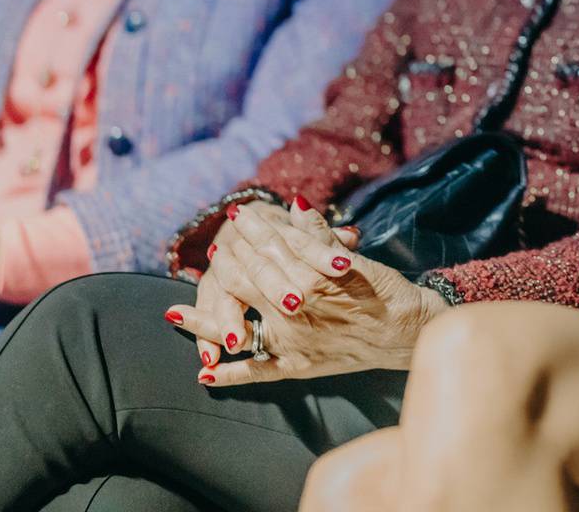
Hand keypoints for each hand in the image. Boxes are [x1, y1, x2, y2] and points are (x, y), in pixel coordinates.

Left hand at [166, 197, 444, 387]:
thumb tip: (294, 204)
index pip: (267, 249)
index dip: (252, 230)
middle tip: (212, 247)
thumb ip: (318, 234)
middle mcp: (292, 310)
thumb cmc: (384, 291)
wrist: (408, 332)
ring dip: (203, 322)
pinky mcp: (296, 367)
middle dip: (226, 262)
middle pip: (245, 282)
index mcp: (306, 279)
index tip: (237, 214)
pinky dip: (230, 375)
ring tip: (170, 313)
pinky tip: (204, 375)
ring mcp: (290, 342)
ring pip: (237, 328)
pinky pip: (257, 373)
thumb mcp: (353, 258)